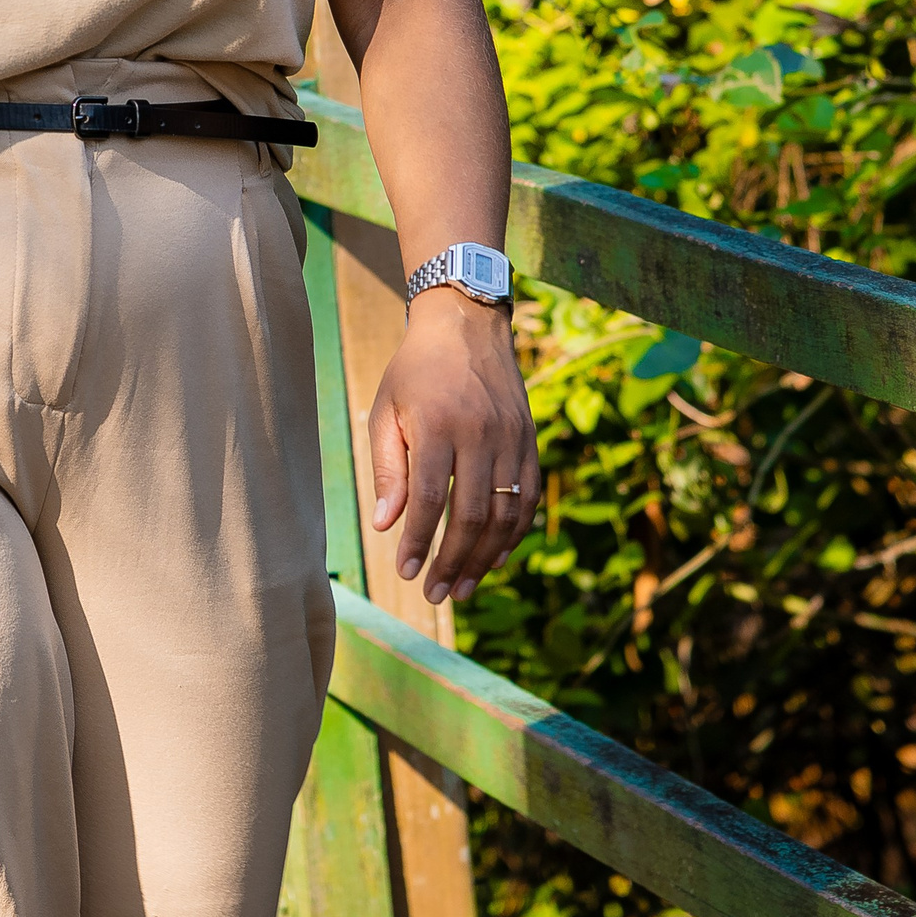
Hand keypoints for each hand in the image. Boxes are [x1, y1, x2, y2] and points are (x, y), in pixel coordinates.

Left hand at [368, 291, 540, 606]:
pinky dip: (514, 534)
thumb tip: (386, 524)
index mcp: (438, 425)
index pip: (428, 500)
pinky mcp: (529, 439)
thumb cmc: (415, 371)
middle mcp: (480, 434)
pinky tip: (494, 557)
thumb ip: (387, 468)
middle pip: (470, 516)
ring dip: (484, 558)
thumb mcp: (386, 409)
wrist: (466, 323)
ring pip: (504, 514)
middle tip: (436, 593)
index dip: (418, 542)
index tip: (406, 572)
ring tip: (462, 587)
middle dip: (451, 562)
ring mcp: (511, 438)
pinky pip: (528, 498)